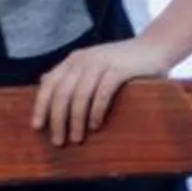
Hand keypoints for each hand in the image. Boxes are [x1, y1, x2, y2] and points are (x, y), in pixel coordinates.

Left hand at [31, 36, 168, 148]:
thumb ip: (70, 74)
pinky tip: (95, 126)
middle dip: (58, 120)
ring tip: (76, 139)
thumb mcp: (91, 66)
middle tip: (58, 141)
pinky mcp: (119, 69)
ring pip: (80, 95)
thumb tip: (44, 82)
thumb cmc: (120, 64)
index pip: (49, 84)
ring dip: (76, 120)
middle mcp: (84, 59)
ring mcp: (101, 63)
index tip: (37, 127)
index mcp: (73, 61)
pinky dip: (96, 111)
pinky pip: (102, 93)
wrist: (154, 48)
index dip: (41, 106)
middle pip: (62, 93)